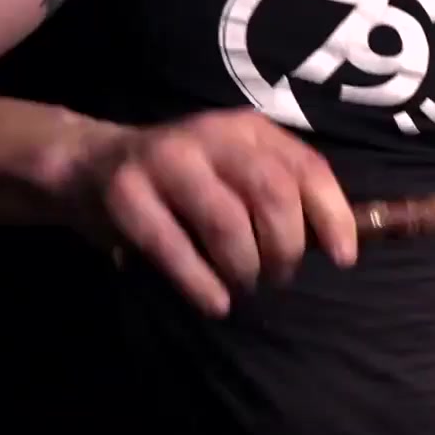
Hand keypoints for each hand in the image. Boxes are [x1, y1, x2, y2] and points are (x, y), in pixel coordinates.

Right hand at [59, 108, 359, 316]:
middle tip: (278, 276)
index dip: (332, 216)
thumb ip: (283, 195)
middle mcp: (212, 135)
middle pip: (271, 194)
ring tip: (244, 285)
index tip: (343, 259)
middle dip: (284, 247)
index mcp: (250, 130)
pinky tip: (215, 303)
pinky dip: (200, 282)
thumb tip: (341, 244)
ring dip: (243, 266)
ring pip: (225, 221)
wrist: (92, 165)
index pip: (307, 168)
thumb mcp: (237, 172)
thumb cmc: (186, 182)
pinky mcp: (126, 192)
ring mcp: (166, 160)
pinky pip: (172, 245)